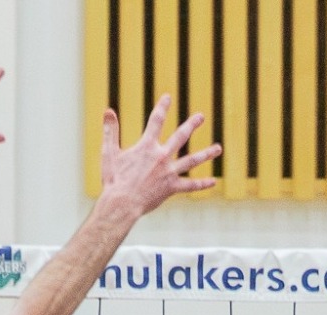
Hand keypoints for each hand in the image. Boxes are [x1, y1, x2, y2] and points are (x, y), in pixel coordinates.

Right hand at [99, 97, 221, 218]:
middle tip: (201, 116)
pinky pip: (190, 185)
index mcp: (146, 146)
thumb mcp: (109, 153)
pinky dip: (202, 184)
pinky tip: (213, 182)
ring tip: (218, 148)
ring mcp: (169, 172)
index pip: (156, 121)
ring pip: (192, 160)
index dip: (162, 107)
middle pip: (180, 136)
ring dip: (206, 153)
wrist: (121, 203)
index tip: (168, 98)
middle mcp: (161, 156)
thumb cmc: (113, 179)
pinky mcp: (171, 188)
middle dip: (191, 125)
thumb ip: (110, 131)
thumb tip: (108, 110)